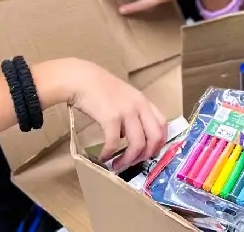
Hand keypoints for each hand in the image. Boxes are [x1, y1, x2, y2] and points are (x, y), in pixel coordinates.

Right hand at [37, 58, 166, 170]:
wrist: (81, 78)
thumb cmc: (99, 88)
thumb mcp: (123, 97)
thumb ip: (131, 114)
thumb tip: (127, 136)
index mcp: (143, 101)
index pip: (162, 123)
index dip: (160, 141)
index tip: (150, 152)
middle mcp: (139, 106)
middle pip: (155, 136)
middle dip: (147, 154)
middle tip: (135, 162)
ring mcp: (127, 112)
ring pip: (138, 144)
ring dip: (129, 159)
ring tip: (118, 164)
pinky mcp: (111, 118)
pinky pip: (115, 142)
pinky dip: (109, 153)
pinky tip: (103, 156)